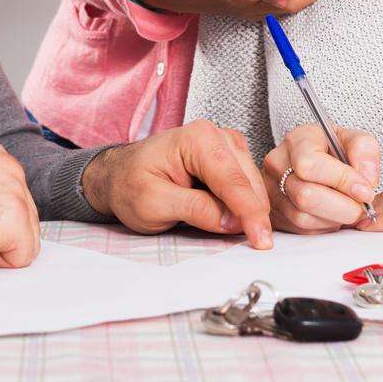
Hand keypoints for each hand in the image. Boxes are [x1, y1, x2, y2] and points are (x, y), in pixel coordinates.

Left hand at [81, 120, 273, 248]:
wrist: (120, 175)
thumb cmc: (129, 184)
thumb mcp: (153, 203)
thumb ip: (195, 209)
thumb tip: (232, 221)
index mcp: (197, 139)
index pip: (233, 182)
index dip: (250, 214)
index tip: (262, 241)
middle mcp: (217, 136)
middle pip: (248, 184)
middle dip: (251, 216)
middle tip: (245, 245)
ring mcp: (226, 146)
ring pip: (253, 186)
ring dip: (248, 212)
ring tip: (226, 230)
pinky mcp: (231, 160)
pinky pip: (248, 187)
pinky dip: (245, 207)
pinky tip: (231, 220)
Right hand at [263, 124, 381, 233]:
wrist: (317, 161)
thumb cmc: (334, 150)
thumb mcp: (353, 140)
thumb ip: (365, 152)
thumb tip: (367, 180)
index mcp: (297, 140)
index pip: (310, 165)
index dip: (341, 181)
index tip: (365, 191)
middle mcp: (278, 165)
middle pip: (306, 196)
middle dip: (343, 207)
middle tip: (361, 206)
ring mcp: (272, 191)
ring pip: (304, 218)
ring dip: (335, 219)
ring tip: (347, 207)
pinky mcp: (276, 215)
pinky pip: (303, 230)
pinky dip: (325, 226)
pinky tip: (333, 213)